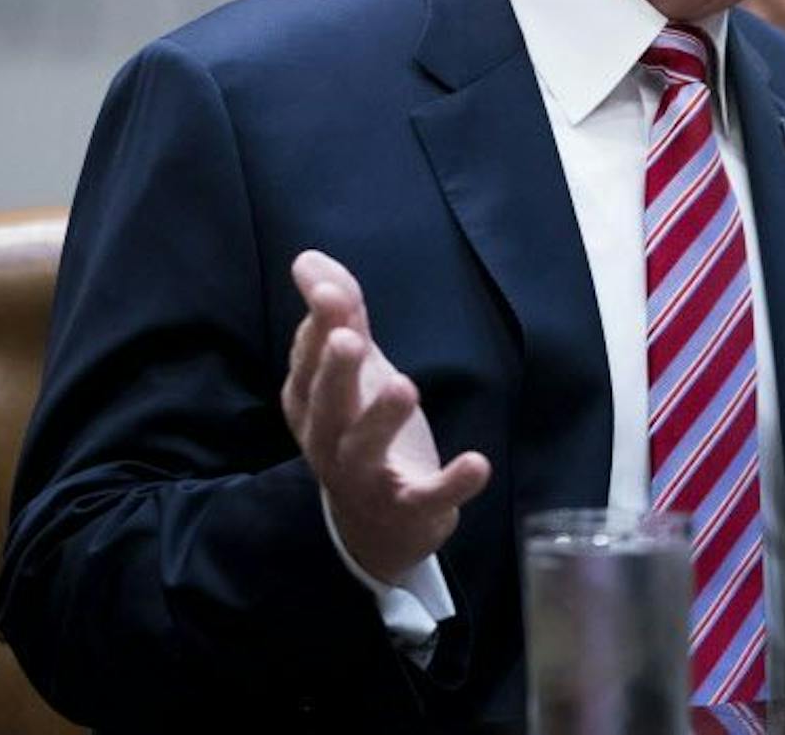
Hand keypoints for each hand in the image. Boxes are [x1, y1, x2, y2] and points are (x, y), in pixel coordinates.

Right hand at [282, 249, 490, 584]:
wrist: (378, 525)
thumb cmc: (360, 428)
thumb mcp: (354, 370)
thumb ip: (338, 314)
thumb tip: (307, 259)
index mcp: (311, 405)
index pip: (308, 363)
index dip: (318, 329)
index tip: (331, 292)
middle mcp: (329, 443)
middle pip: (328, 406)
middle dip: (336, 372)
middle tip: (350, 340)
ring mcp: (366, 480)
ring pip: (365, 451)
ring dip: (382, 419)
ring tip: (405, 385)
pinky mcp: (408, 508)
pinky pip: (427, 498)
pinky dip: (451, 484)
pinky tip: (477, 463)